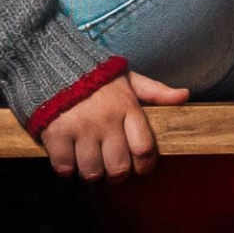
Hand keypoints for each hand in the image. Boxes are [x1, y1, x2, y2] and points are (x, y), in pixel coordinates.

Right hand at [39, 72, 187, 179]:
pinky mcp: (55, 133)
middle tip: (112, 169)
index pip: (145, 149)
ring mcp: (80, 128)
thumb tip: (184, 96)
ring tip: (89, 163)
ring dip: (92, 172)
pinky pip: (64, 167)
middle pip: (119, 167)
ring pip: (93, 171)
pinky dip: (66, 168)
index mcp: (126, 106)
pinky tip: (68, 158)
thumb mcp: (127, 77)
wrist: (49, 58)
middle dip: (117, 174)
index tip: (140, 167)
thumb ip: (155, 91)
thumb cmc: (93, 73)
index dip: (145, 165)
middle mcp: (105, 120)